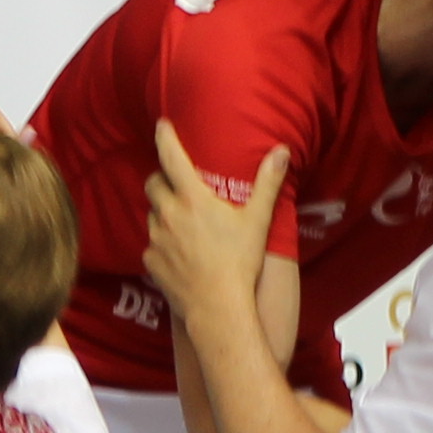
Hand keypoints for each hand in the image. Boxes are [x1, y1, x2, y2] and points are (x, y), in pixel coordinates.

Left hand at [142, 122, 283, 318]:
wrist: (218, 307)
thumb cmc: (240, 262)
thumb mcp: (258, 220)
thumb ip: (267, 183)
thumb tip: (281, 151)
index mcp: (192, 199)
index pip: (172, 158)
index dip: (165, 138)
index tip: (161, 125)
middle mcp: (168, 214)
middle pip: (153, 184)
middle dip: (161, 180)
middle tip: (176, 185)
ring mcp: (156, 240)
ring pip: (151, 215)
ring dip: (162, 213)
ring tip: (181, 223)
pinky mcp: (150, 263)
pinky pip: (151, 246)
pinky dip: (161, 245)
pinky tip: (178, 253)